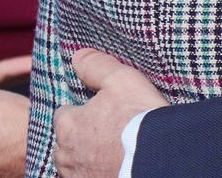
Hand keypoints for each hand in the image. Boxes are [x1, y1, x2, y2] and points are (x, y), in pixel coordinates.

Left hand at [53, 49, 168, 177]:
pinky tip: (116, 167)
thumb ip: (97, 66)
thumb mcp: (122, 80)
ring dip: (89, 159)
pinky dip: (99, 173)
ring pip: (76, 165)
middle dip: (82, 139)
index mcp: (67, 124)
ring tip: (114, 153)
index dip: (81, 111)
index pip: (63, 114)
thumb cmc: (137, 119)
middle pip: (67, 143)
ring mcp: (77, 177)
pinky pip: (89, 177)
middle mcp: (64, 155)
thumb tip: (78, 56)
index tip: (101, 112)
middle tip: (109, 134)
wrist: (157, 160)